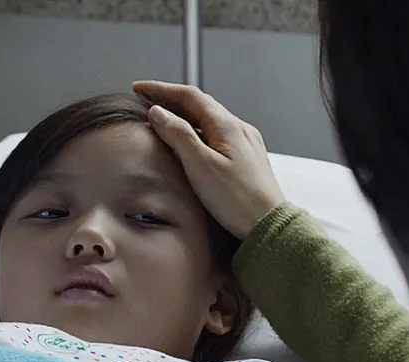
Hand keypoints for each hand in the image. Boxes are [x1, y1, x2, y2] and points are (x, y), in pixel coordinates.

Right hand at [132, 80, 285, 238]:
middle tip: (146, 101)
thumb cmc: (237, 200)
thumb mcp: (200, 166)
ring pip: (210, 121)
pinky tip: (189, 145)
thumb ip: (178, 135)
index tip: (139, 88)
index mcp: (227, 126)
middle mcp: (239, 129)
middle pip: (200, 105)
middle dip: (171, 100)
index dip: (161, 90)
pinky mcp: (247, 159)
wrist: (269, 226)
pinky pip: (218, 136)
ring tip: (162, 121)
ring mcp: (246, 143)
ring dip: (184, 117)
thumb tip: (158, 112)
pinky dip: (198, 133)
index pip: (189, 95)